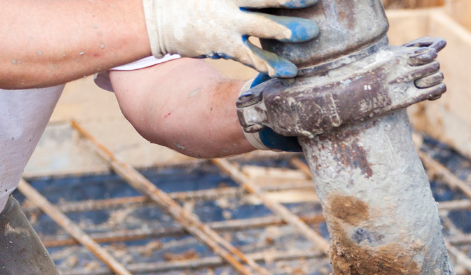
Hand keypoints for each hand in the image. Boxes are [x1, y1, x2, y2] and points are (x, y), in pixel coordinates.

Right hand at [141, 0, 317, 77]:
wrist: (159, 17)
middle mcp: (229, 2)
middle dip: (291, 0)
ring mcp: (227, 22)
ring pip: (263, 26)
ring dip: (287, 30)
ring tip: (311, 34)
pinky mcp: (223, 44)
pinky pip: (251, 56)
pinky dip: (270, 64)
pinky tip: (289, 72)